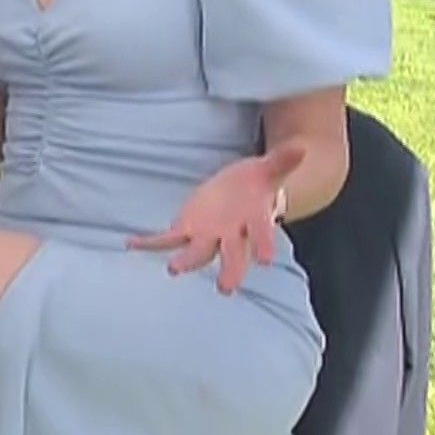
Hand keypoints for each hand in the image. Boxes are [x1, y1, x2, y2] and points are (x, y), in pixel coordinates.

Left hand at [128, 141, 304, 294]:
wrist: (245, 194)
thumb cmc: (258, 184)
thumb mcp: (270, 169)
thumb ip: (283, 161)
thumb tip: (302, 146)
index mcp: (255, 220)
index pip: (262, 234)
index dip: (265, 245)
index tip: (267, 261)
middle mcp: (231, 235)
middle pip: (230, 255)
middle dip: (229, 271)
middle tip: (225, 289)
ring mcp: (207, 235)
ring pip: (197, 253)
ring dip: (186, 260)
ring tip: (173, 268)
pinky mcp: (187, 229)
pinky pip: (167, 239)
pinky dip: (150, 242)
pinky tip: (131, 244)